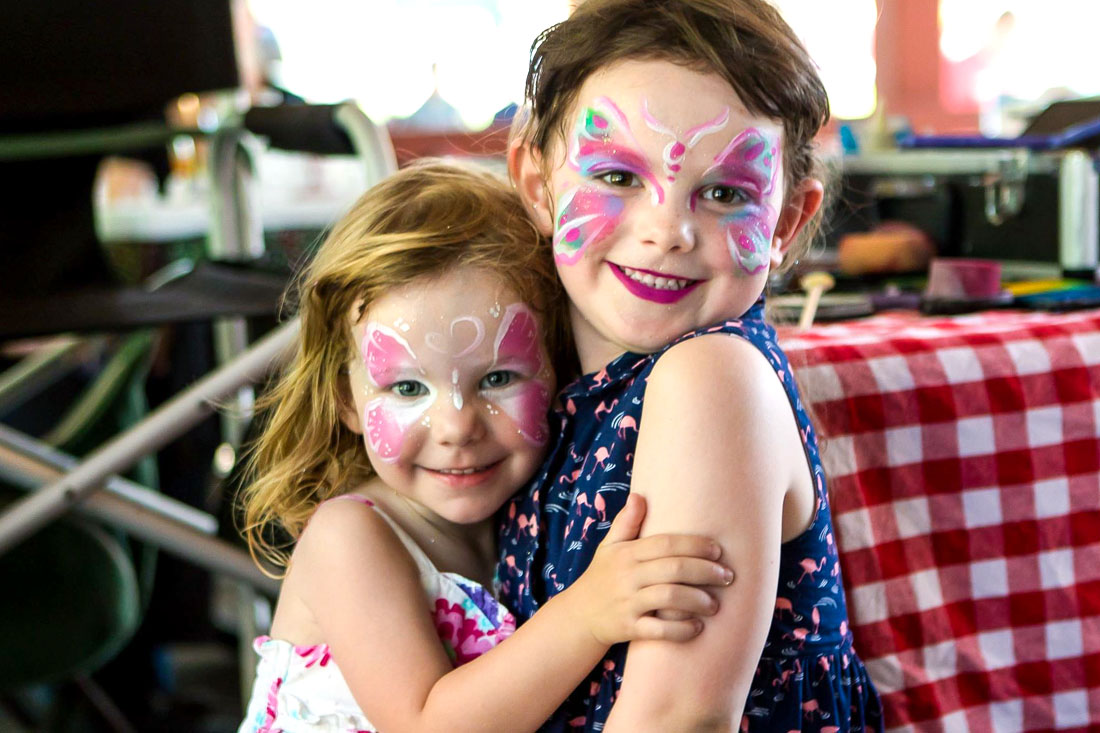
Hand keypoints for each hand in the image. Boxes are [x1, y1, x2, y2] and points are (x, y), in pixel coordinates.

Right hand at [565, 493, 732, 644]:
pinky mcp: (628, 628)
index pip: (666, 544)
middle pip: (673, 569)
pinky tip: (697, 627)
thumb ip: (626, 522)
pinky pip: (659, 630)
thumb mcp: (609, 547)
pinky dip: (681, 630)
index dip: (695, 545)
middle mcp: (627, 576)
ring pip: (669, 598)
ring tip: (715, 604)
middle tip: (728, 577)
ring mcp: (627, 603)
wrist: (578, 616)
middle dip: (706, 572)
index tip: (719, 550)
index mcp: (627, 553)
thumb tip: (639, 495)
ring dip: (698, 601)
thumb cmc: (602, 577)